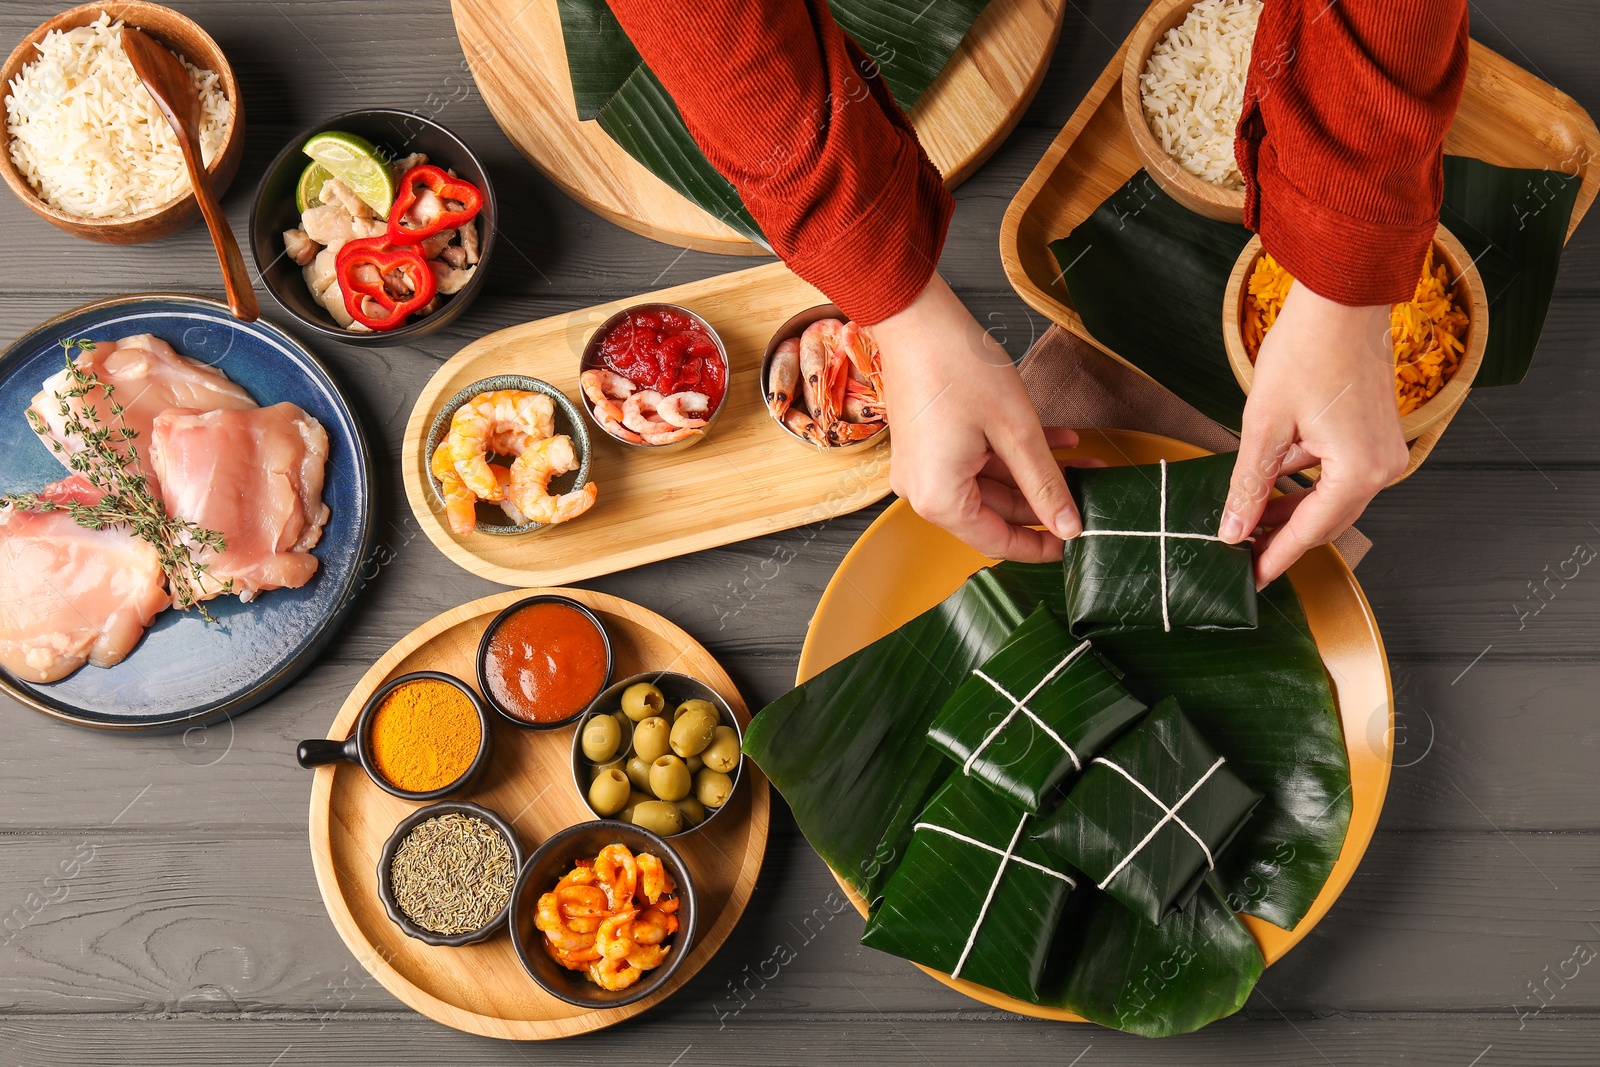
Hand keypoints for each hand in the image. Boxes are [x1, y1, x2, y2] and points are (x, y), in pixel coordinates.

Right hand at [866, 273, 1082, 562]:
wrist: (914, 317)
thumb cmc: (956, 366)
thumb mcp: (1015, 430)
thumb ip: (1044, 484)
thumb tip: (1068, 527)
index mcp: (940, 499)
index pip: (997, 540)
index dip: (1040, 544)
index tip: (1074, 540)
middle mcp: (925, 490)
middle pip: (994, 512)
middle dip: (1045, 499)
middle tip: (1088, 490)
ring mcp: (924, 467)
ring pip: (990, 484)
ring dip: (1034, 473)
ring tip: (1082, 459)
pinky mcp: (928, 445)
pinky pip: (975, 461)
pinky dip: (1011, 454)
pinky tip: (1056, 440)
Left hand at [1218, 281, 1407, 585]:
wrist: (1341, 298)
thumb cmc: (1307, 351)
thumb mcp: (1264, 426)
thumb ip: (1249, 485)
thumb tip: (1233, 530)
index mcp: (1359, 471)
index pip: (1310, 531)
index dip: (1275, 558)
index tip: (1250, 578)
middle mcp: (1382, 466)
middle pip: (1325, 520)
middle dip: (1282, 538)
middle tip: (1243, 554)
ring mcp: (1384, 449)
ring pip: (1331, 497)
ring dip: (1291, 510)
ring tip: (1248, 522)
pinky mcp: (1375, 432)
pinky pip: (1339, 473)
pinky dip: (1305, 483)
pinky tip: (1272, 485)